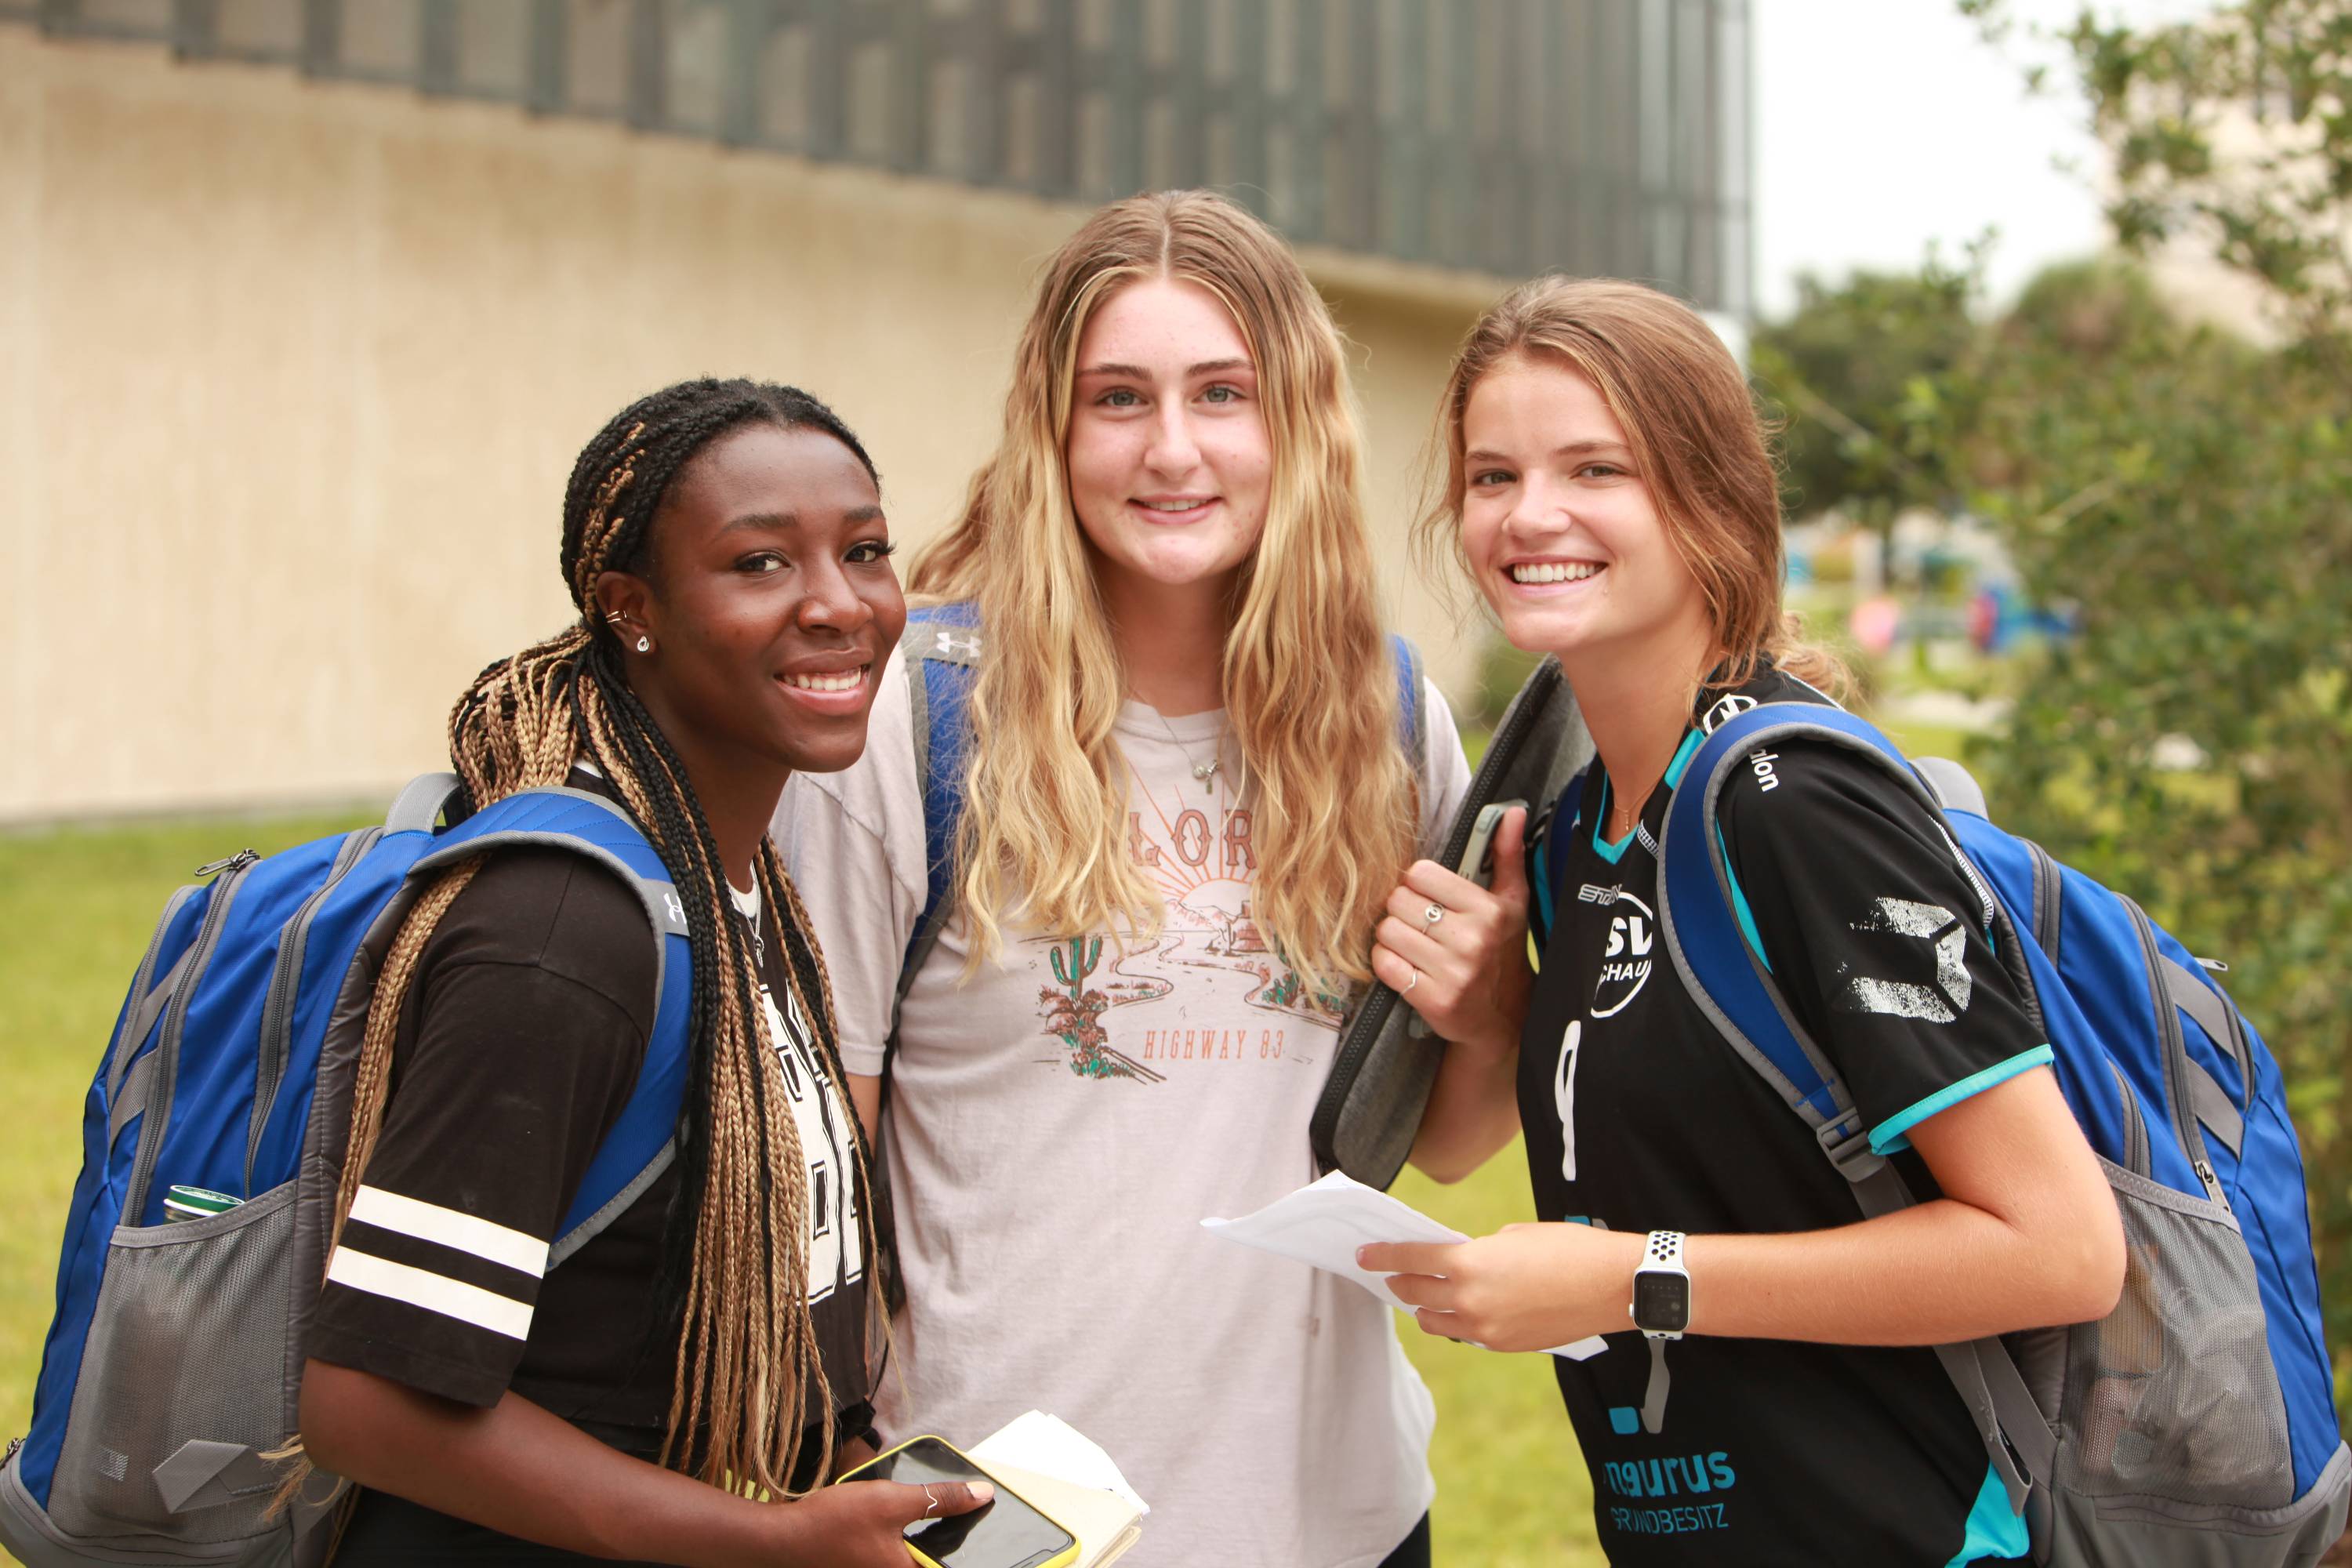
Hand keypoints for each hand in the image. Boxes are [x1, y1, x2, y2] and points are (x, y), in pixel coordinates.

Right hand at [768, 1477, 992, 1567]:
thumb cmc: (833, 1524)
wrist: (782, 1539)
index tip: (984, 1527)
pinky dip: (900, 1540)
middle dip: (943, 1538)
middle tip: (956, 1511)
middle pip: (930, 1559)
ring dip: (920, 1539)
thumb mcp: (893, 1501)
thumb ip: (940, 1498)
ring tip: (925, 1511)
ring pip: (911, 1557)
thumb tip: (982, 1494)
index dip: (970, 1548)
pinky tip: (895, 1520)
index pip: (949, 1564)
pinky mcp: (863, 1567)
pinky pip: (893, 1556)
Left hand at [1358, 1223, 1641, 1352]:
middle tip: (1391, 1274)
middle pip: (1416, 1294)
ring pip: (1436, 1322)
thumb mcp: (1514, 1236)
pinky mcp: (1505, 1346)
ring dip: (1426, 1307)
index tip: (1363, 1256)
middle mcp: (1471, 1301)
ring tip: (1425, 1293)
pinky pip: (1467, 1335)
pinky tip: (1463, 1308)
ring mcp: (1487, 1329)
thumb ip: (1477, 1251)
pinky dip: (1458, 1322)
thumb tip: (1458, 1263)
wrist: (1613, 1287)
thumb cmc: (1569, 1249)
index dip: (1381, 1256)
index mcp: (1469, 1263)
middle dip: (1399, 1282)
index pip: (1410, 1259)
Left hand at [1370, 806, 1531, 1055]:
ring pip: (1386, 931)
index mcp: (1488, 909)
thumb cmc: (1501, 950)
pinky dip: (1387, 963)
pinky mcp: (1433, 999)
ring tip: (1413, 943)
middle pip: (1398, 901)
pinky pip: (1384, 964)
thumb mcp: (1512, 901)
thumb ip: (1507, 854)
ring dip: (1391, 936)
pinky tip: (1406, 965)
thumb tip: (1512, 812)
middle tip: (1417, 922)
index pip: (1420, 873)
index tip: (1427, 896)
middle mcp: (1472, 940)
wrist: (1503, 1016)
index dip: (1416, 883)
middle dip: (1401, 910)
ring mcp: (1453, 972)